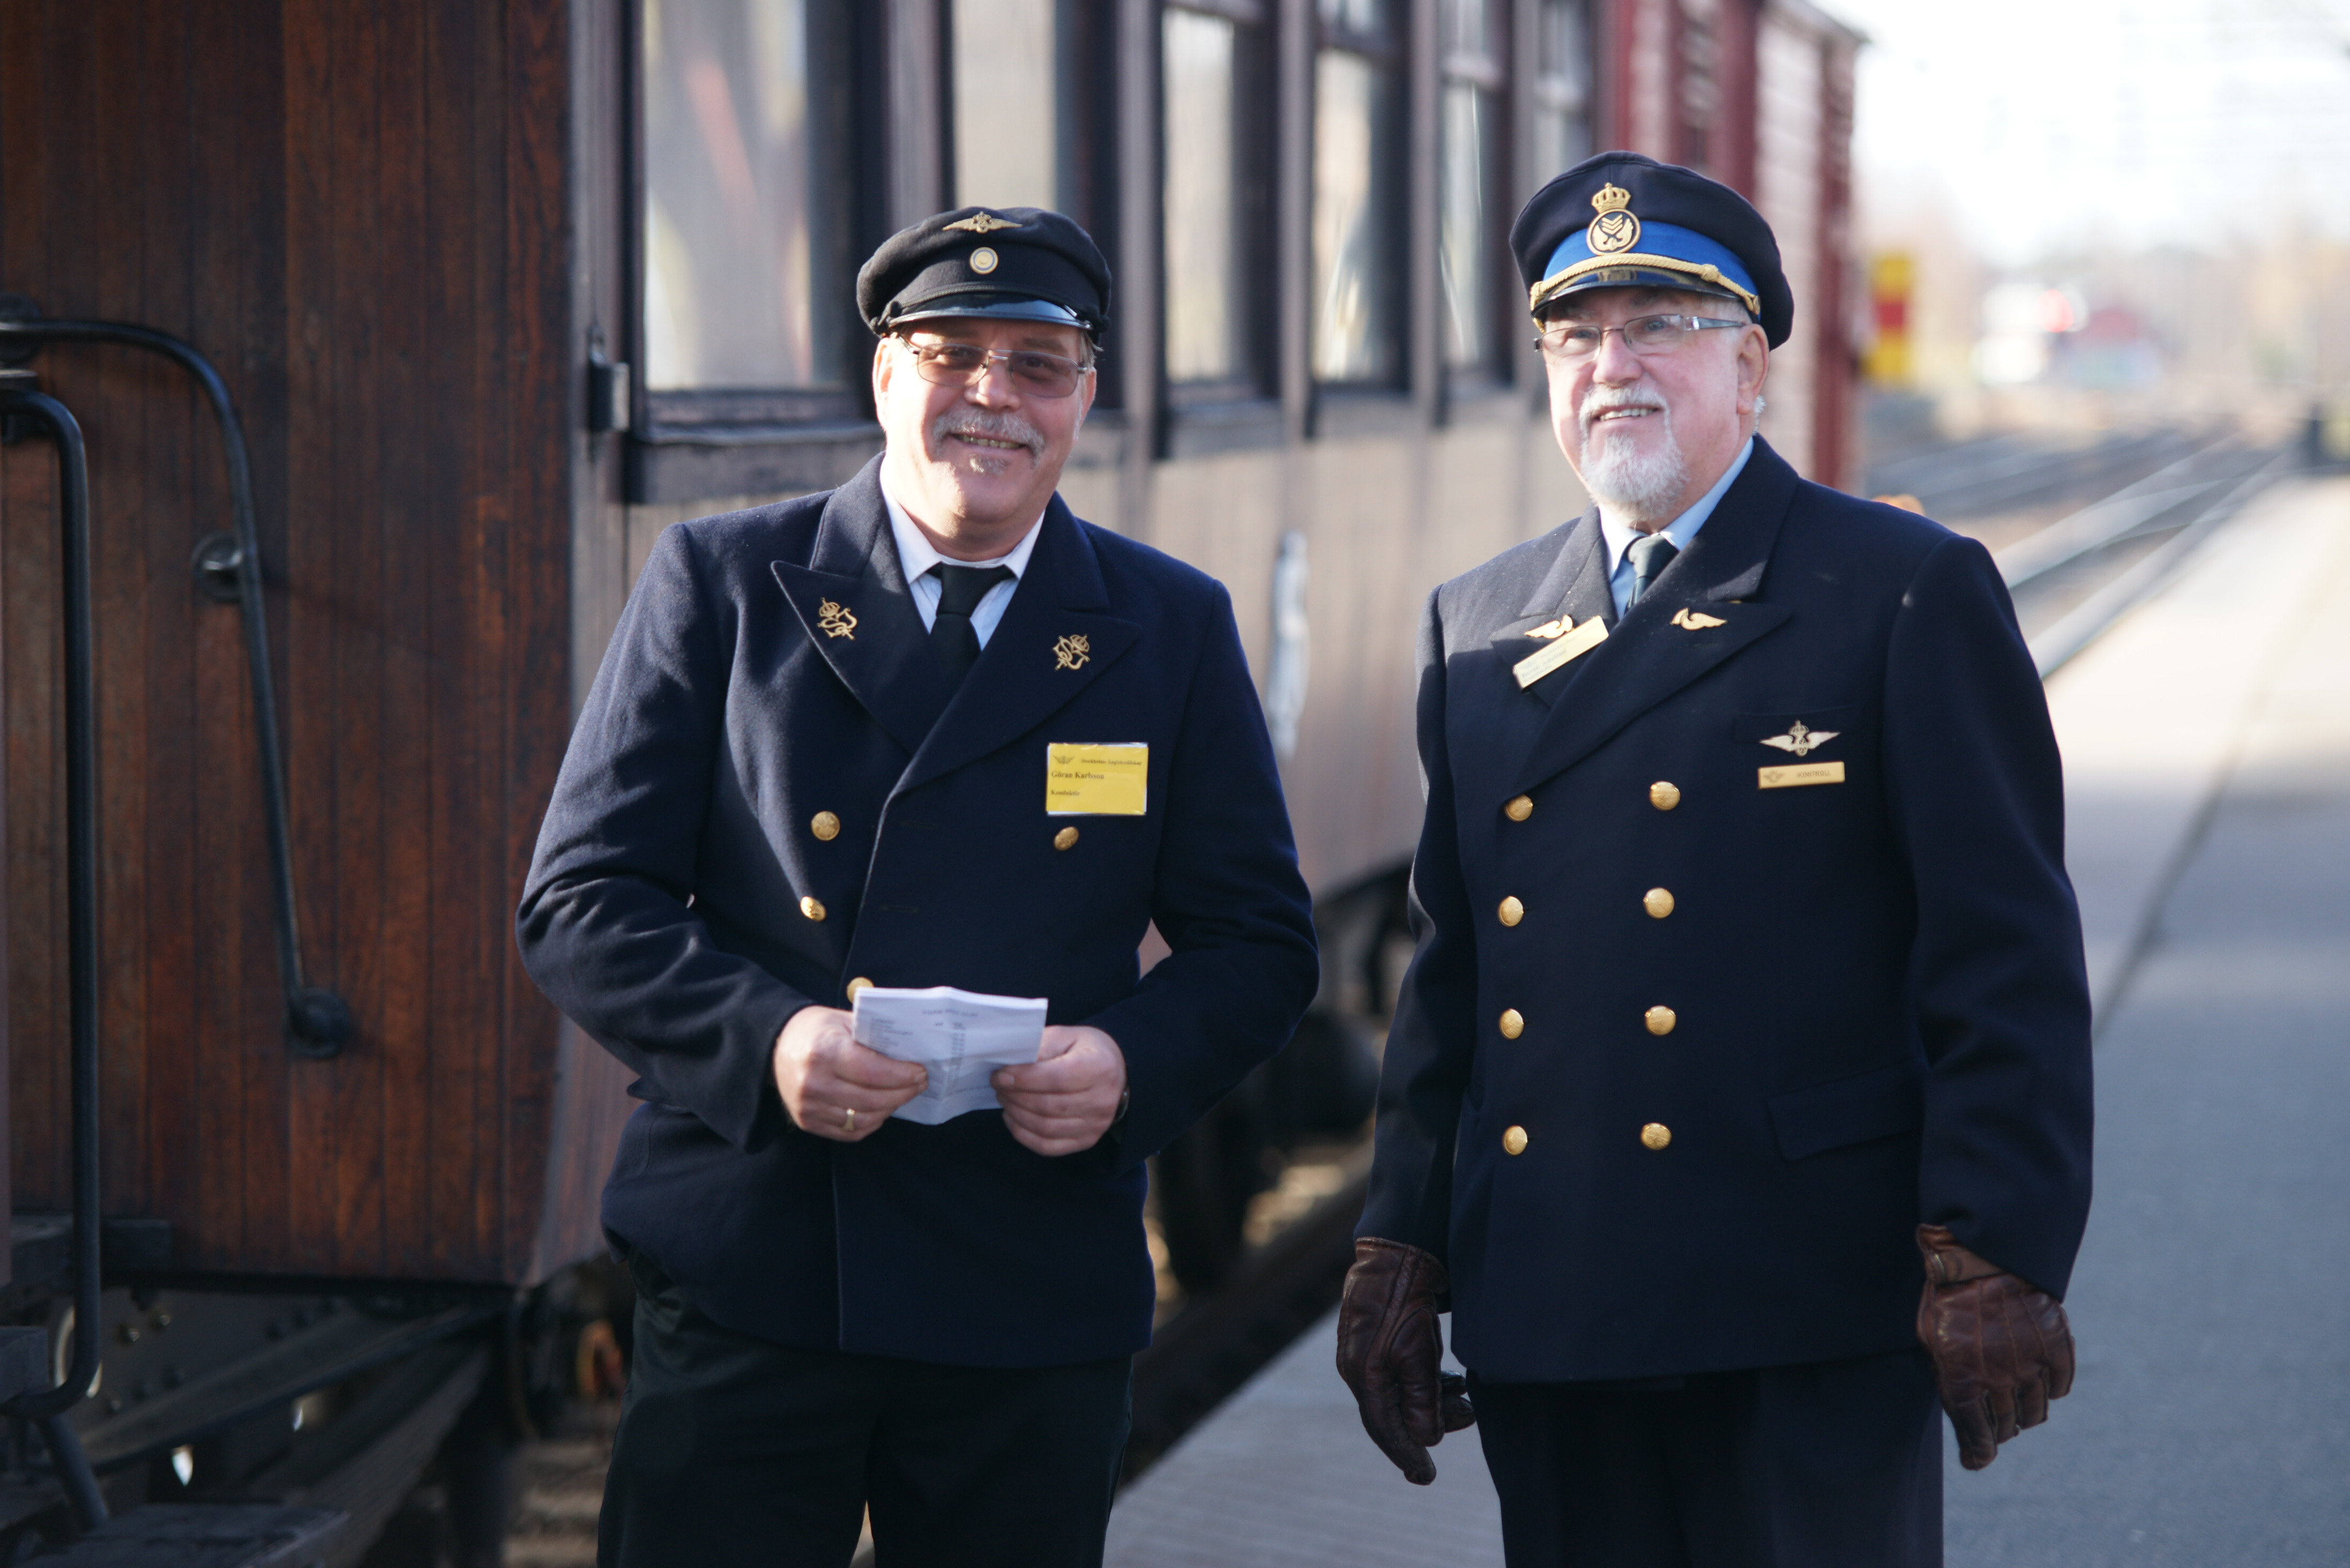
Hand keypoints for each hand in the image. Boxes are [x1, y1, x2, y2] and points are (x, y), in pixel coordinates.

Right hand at [772, 1006, 926, 1141]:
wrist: (776, 1046)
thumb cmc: (816, 1030)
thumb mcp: (844, 1021)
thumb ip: (874, 1036)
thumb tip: (912, 1052)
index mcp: (824, 1052)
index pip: (873, 1071)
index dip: (902, 1075)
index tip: (921, 1072)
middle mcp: (813, 1083)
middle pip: (871, 1099)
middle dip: (902, 1093)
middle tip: (919, 1084)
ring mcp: (808, 1107)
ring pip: (862, 1120)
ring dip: (889, 1109)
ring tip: (902, 1095)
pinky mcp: (807, 1122)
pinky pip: (849, 1132)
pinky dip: (871, 1123)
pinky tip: (881, 1109)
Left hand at [992, 1025, 1125, 1155]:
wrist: (1116, 1071)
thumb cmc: (1084, 1050)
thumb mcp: (1065, 1036)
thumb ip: (1040, 1048)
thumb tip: (1009, 1066)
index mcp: (1099, 1067)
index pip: (1056, 1078)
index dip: (1023, 1079)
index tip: (999, 1076)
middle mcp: (1102, 1100)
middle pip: (1048, 1106)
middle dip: (1015, 1096)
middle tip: (999, 1086)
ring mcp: (1096, 1125)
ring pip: (1045, 1128)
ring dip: (1016, 1114)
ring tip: (1004, 1099)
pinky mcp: (1086, 1140)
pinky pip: (1048, 1146)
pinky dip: (1023, 1135)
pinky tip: (1013, 1118)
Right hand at [1336, 1238, 1473, 1484]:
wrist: (1396, 1251)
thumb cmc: (1406, 1301)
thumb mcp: (1418, 1355)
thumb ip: (1421, 1401)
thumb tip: (1424, 1440)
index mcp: (1363, 1376)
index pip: (1385, 1429)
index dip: (1407, 1456)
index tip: (1426, 1478)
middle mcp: (1357, 1367)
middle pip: (1394, 1412)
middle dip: (1431, 1422)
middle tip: (1467, 1419)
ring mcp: (1364, 1351)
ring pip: (1400, 1392)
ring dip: (1434, 1400)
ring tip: (1466, 1397)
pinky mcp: (1376, 1336)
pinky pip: (1401, 1372)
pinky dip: (1426, 1381)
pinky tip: (1452, 1379)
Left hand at [1915, 1223, 2075, 1469]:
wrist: (1980, 1257)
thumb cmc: (1947, 1298)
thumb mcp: (1930, 1340)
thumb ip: (1946, 1378)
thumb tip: (1959, 1411)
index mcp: (1964, 1381)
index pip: (1977, 1438)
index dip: (1977, 1455)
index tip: (1975, 1460)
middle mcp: (2000, 1381)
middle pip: (2006, 1427)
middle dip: (1998, 1432)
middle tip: (1993, 1426)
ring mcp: (2031, 1366)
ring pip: (2035, 1412)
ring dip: (2024, 1414)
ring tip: (2014, 1402)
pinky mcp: (2055, 1349)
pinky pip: (2060, 1387)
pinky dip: (2051, 1390)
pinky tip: (2038, 1380)